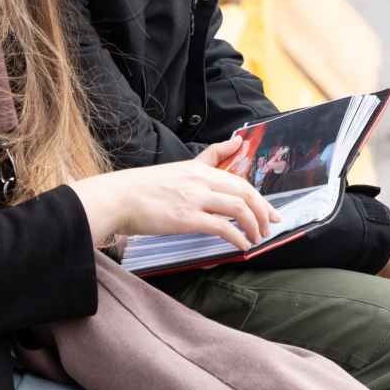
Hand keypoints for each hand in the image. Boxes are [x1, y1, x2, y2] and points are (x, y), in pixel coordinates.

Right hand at [70, 136, 279, 252]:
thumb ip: (206, 159)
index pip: (240, 181)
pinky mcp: (186, 217)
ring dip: (254, 225)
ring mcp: (194, 198)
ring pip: (238, 208)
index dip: (260, 198)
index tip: (272, 211)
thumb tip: (234, 144)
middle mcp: (200, 180)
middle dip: (264, 212)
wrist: (118, 197)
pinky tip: (242, 246)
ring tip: (257, 238)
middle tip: (271, 226)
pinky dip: (237, 237)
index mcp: (199, 169)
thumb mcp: (178, 168)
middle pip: (245, 193)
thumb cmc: (144, 188)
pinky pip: (222, 227)